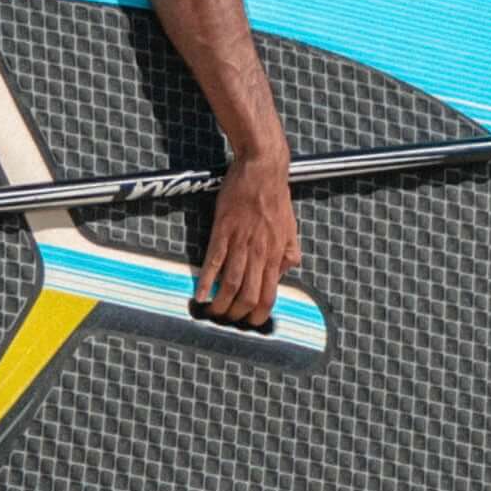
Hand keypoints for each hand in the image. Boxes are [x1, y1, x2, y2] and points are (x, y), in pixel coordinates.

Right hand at [194, 152, 300, 329]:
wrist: (263, 168)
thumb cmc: (276, 196)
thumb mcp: (291, 226)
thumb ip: (289, 251)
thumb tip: (287, 270)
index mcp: (276, 253)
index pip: (270, 294)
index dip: (260, 313)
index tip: (251, 321)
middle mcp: (259, 252)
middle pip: (249, 295)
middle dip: (237, 313)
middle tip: (228, 319)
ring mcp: (240, 242)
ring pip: (231, 283)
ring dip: (221, 303)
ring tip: (213, 312)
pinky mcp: (223, 230)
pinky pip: (213, 261)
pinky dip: (206, 281)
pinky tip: (200, 294)